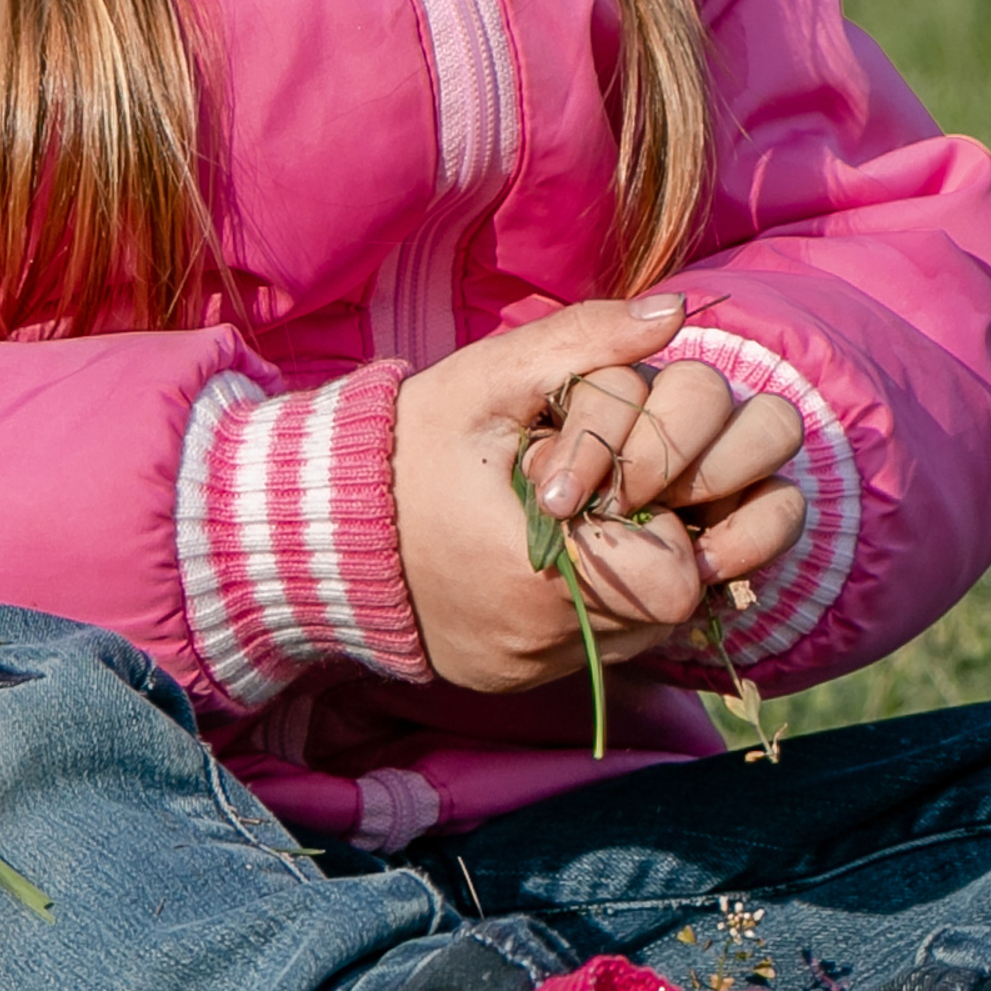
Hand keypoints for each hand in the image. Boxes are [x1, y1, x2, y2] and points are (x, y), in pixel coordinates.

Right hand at [392, 295, 806, 694]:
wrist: (312, 530)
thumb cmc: (406, 446)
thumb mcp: (488, 378)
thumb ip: (584, 341)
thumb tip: (675, 311)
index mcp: (542, 576)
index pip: (678, 577)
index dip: (664, 520)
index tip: (618, 483)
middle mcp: (544, 643)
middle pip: (670, 604)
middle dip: (653, 541)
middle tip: (598, 496)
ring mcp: (532, 669)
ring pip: (640, 629)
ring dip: (626, 570)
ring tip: (568, 521)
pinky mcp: (518, 679)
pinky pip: (594, 648)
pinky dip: (591, 602)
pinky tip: (546, 554)